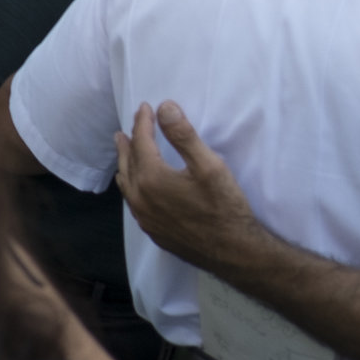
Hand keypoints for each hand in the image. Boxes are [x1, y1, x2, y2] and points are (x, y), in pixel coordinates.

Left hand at [112, 101, 265, 275]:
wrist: (235, 252)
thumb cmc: (224, 207)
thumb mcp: (209, 166)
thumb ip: (184, 135)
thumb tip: (165, 107)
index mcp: (150, 178)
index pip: (141, 142)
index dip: (143, 122)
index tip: (145, 107)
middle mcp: (140, 198)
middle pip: (128, 162)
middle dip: (129, 141)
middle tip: (127, 128)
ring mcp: (144, 218)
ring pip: (127, 184)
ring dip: (126, 164)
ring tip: (124, 150)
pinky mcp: (153, 232)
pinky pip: (133, 203)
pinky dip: (132, 186)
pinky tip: (138, 185)